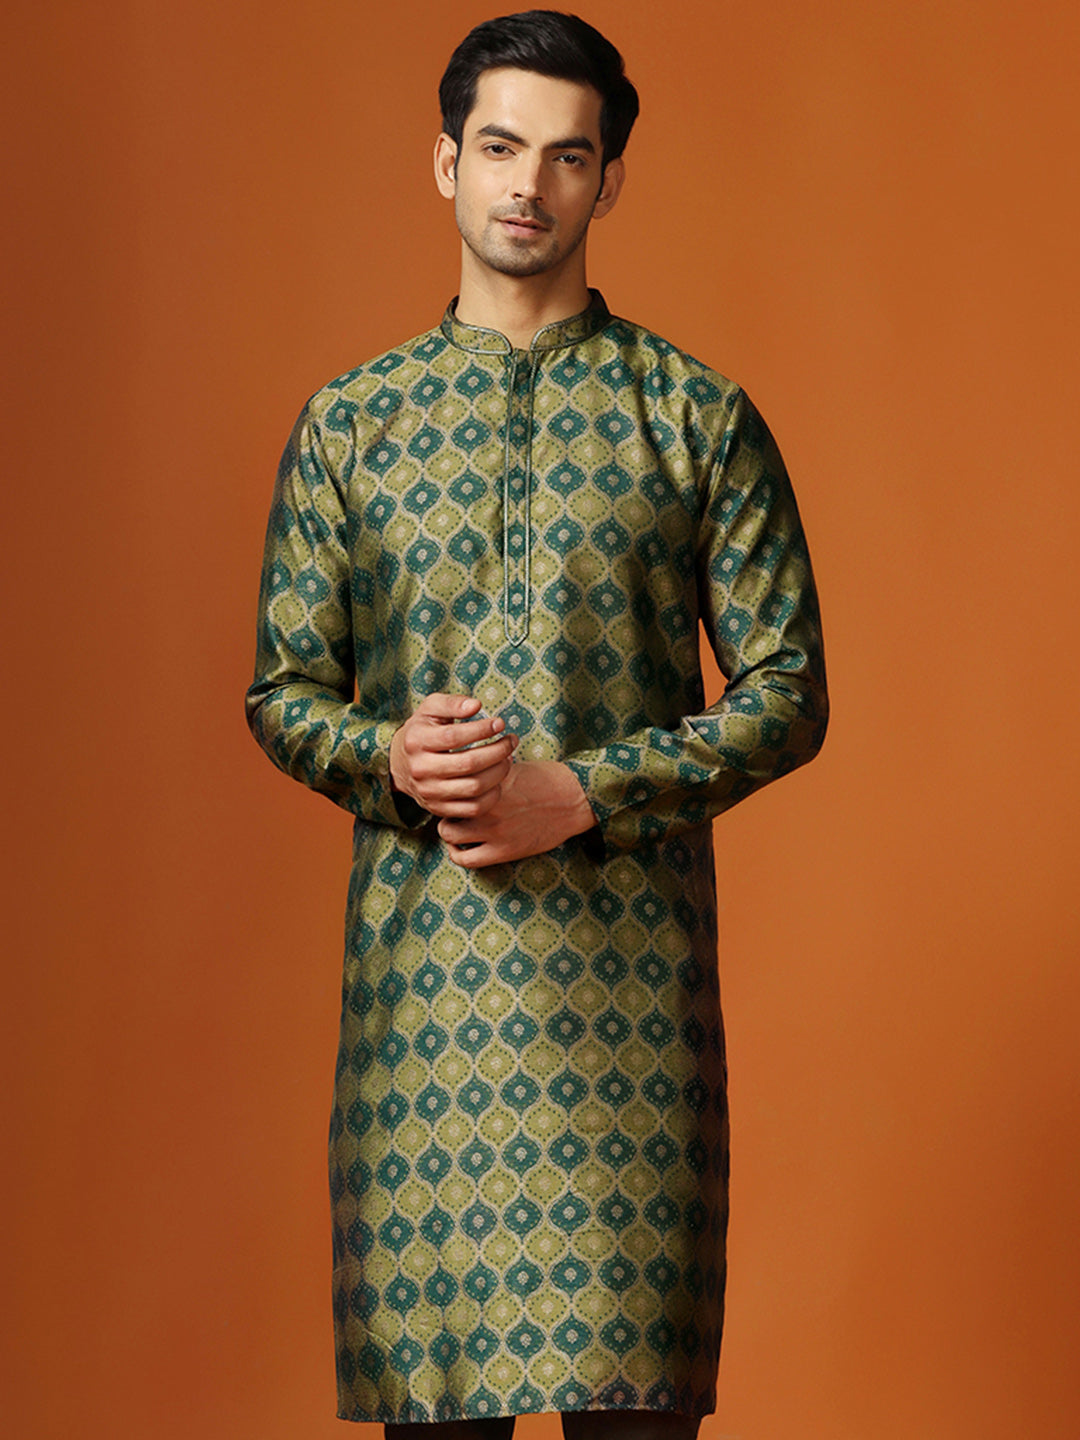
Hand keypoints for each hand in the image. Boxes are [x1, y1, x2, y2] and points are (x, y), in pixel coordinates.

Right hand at [389, 694, 517, 817]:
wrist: (400, 764)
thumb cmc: (423, 730)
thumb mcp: (430, 708)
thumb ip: (452, 703)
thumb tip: (476, 705)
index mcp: (416, 741)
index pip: (454, 737)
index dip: (482, 730)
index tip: (500, 723)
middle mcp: (420, 769)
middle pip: (468, 764)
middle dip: (498, 751)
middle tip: (511, 741)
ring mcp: (429, 792)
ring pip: (474, 787)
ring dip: (499, 772)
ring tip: (508, 758)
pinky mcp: (439, 809)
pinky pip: (473, 808)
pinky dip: (493, 795)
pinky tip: (498, 780)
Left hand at [438, 760, 595, 867]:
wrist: (574, 799)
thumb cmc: (545, 779)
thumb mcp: (512, 767)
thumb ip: (486, 772)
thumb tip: (465, 769)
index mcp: (488, 780)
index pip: (451, 783)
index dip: (446, 785)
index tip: (449, 788)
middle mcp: (487, 804)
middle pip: (444, 806)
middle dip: (444, 807)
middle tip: (450, 808)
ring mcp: (494, 829)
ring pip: (448, 834)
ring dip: (449, 829)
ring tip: (455, 827)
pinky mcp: (503, 850)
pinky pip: (466, 859)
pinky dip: (458, 853)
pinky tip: (462, 847)